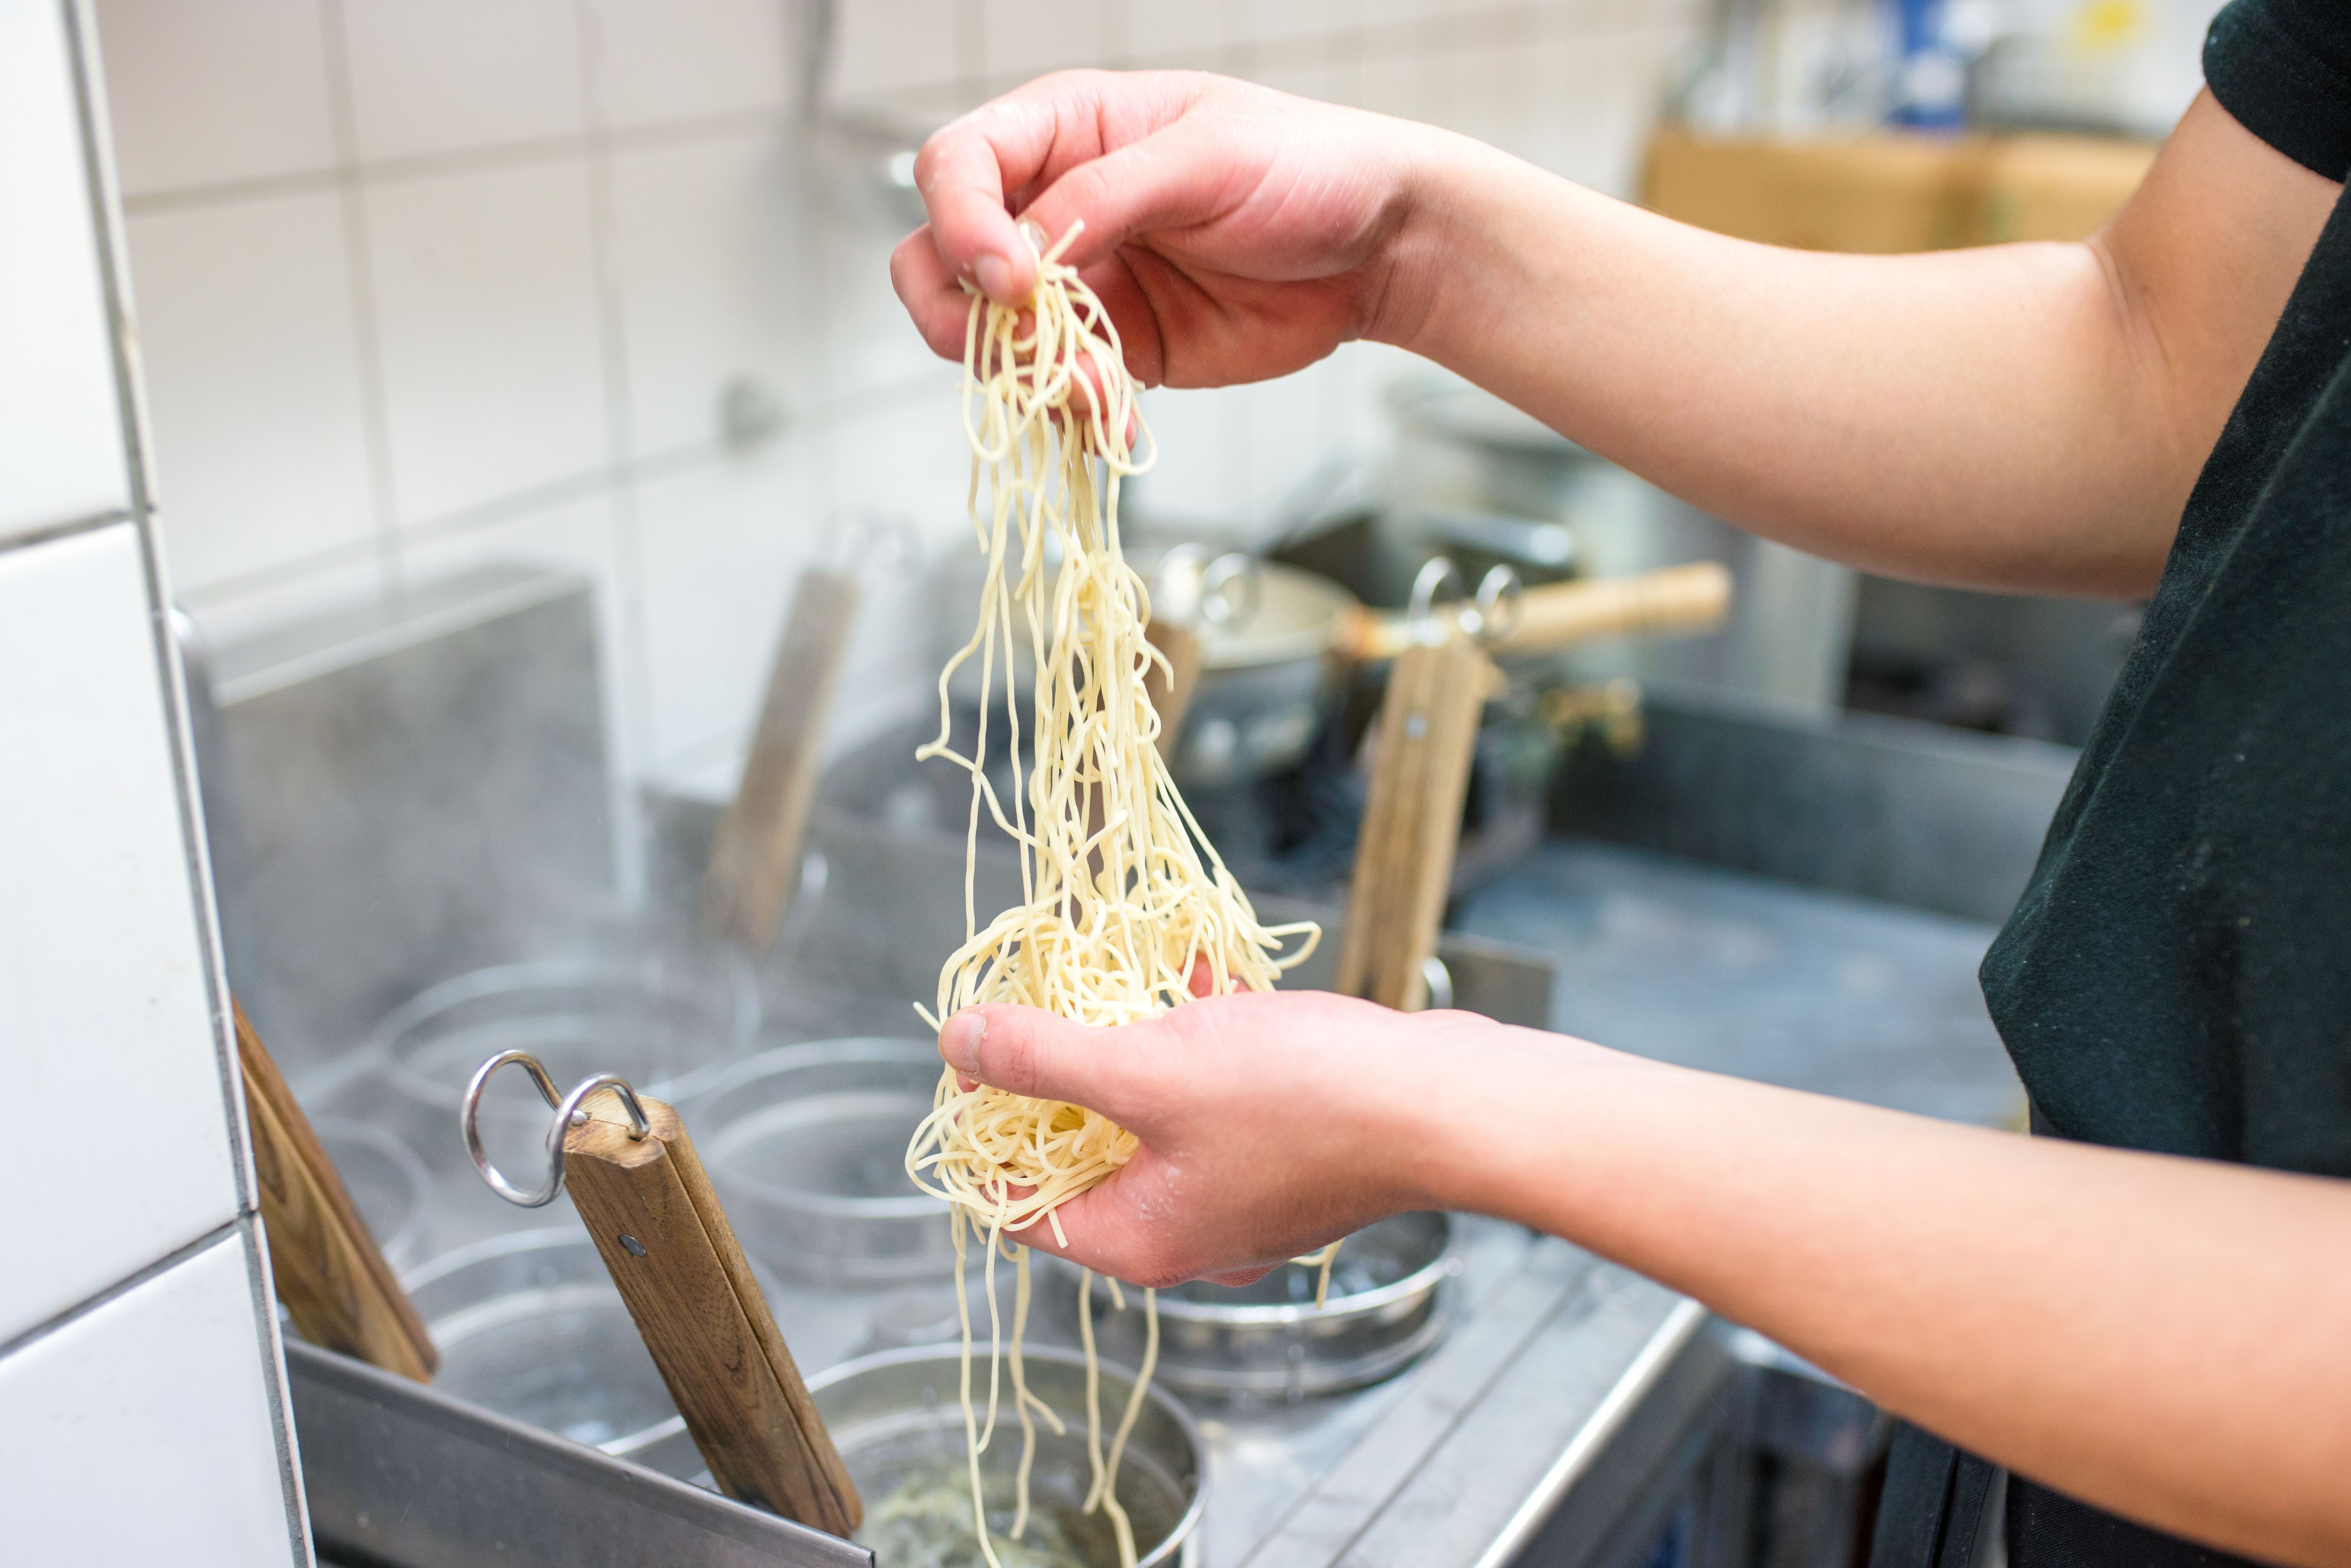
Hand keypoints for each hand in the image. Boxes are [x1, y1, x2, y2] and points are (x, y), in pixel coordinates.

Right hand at [890, 71, 1439, 388]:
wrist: (1378, 249)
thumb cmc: (1307, 169)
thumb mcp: (1208, 157)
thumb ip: (1107, 195)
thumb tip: (1027, 245)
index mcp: (1066, 130)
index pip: (958, 167)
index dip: (959, 223)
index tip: (1007, 277)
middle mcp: (1055, 206)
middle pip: (940, 261)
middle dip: (958, 313)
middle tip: (1022, 344)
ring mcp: (1080, 284)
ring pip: (987, 339)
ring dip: (1024, 376)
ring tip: (1099, 390)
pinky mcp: (1113, 348)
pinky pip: (1054, 389)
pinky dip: (1071, 412)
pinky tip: (1117, 417)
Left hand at [935, 990, 1507, 1286]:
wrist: (1447, 1105)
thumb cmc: (1304, 1100)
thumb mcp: (1148, 1068)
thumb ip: (1046, 1058)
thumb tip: (957, 1043)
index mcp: (1137, 1239)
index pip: (1016, 1203)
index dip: (981, 1126)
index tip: (978, 1051)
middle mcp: (1186, 1233)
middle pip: (1080, 1156)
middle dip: (1062, 1070)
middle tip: (1046, 996)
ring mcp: (1241, 1198)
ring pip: (1151, 1117)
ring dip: (1135, 1043)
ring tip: (1125, 972)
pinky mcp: (1288, 1156)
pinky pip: (1215, 1098)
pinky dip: (1200, 1041)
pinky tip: (1203, 976)